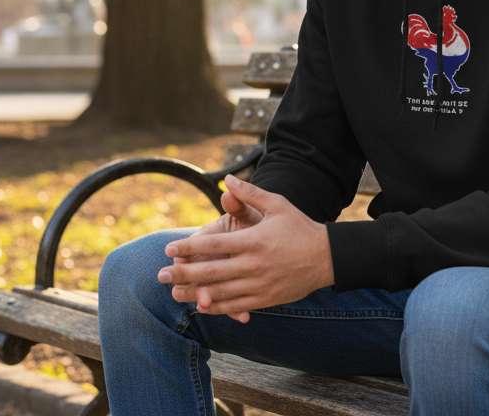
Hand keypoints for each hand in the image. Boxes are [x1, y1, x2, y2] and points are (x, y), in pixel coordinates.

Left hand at [158, 175, 333, 322]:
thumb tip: (227, 181)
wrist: (327, 258)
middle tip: (161, 275)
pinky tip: (201, 306)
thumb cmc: (299, 227)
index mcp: (254, 241)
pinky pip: (235, 306)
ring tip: (174, 293)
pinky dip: (217, 307)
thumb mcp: (277, 204)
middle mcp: (254, 265)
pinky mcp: (265, 299)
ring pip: (220, 293)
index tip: (170, 249)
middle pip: (210, 272)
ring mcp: (259, 285)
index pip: (214, 246)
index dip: (189, 248)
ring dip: (194, 293)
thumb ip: (249, 194)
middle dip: (183, 273)